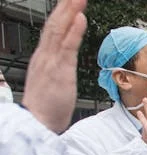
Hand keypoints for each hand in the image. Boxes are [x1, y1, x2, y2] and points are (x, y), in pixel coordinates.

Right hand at [21, 0, 85, 132]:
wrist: (37, 121)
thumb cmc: (47, 105)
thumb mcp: (53, 80)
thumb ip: (58, 65)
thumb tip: (65, 56)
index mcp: (43, 57)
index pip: (52, 29)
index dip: (62, 13)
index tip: (71, 1)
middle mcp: (44, 55)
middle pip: (54, 24)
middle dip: (65, 6)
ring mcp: (50, 61)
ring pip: (59, 30)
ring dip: (70, 11)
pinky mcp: (59, 71)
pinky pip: (67, 47)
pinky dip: (74, 31)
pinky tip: (80, 18)